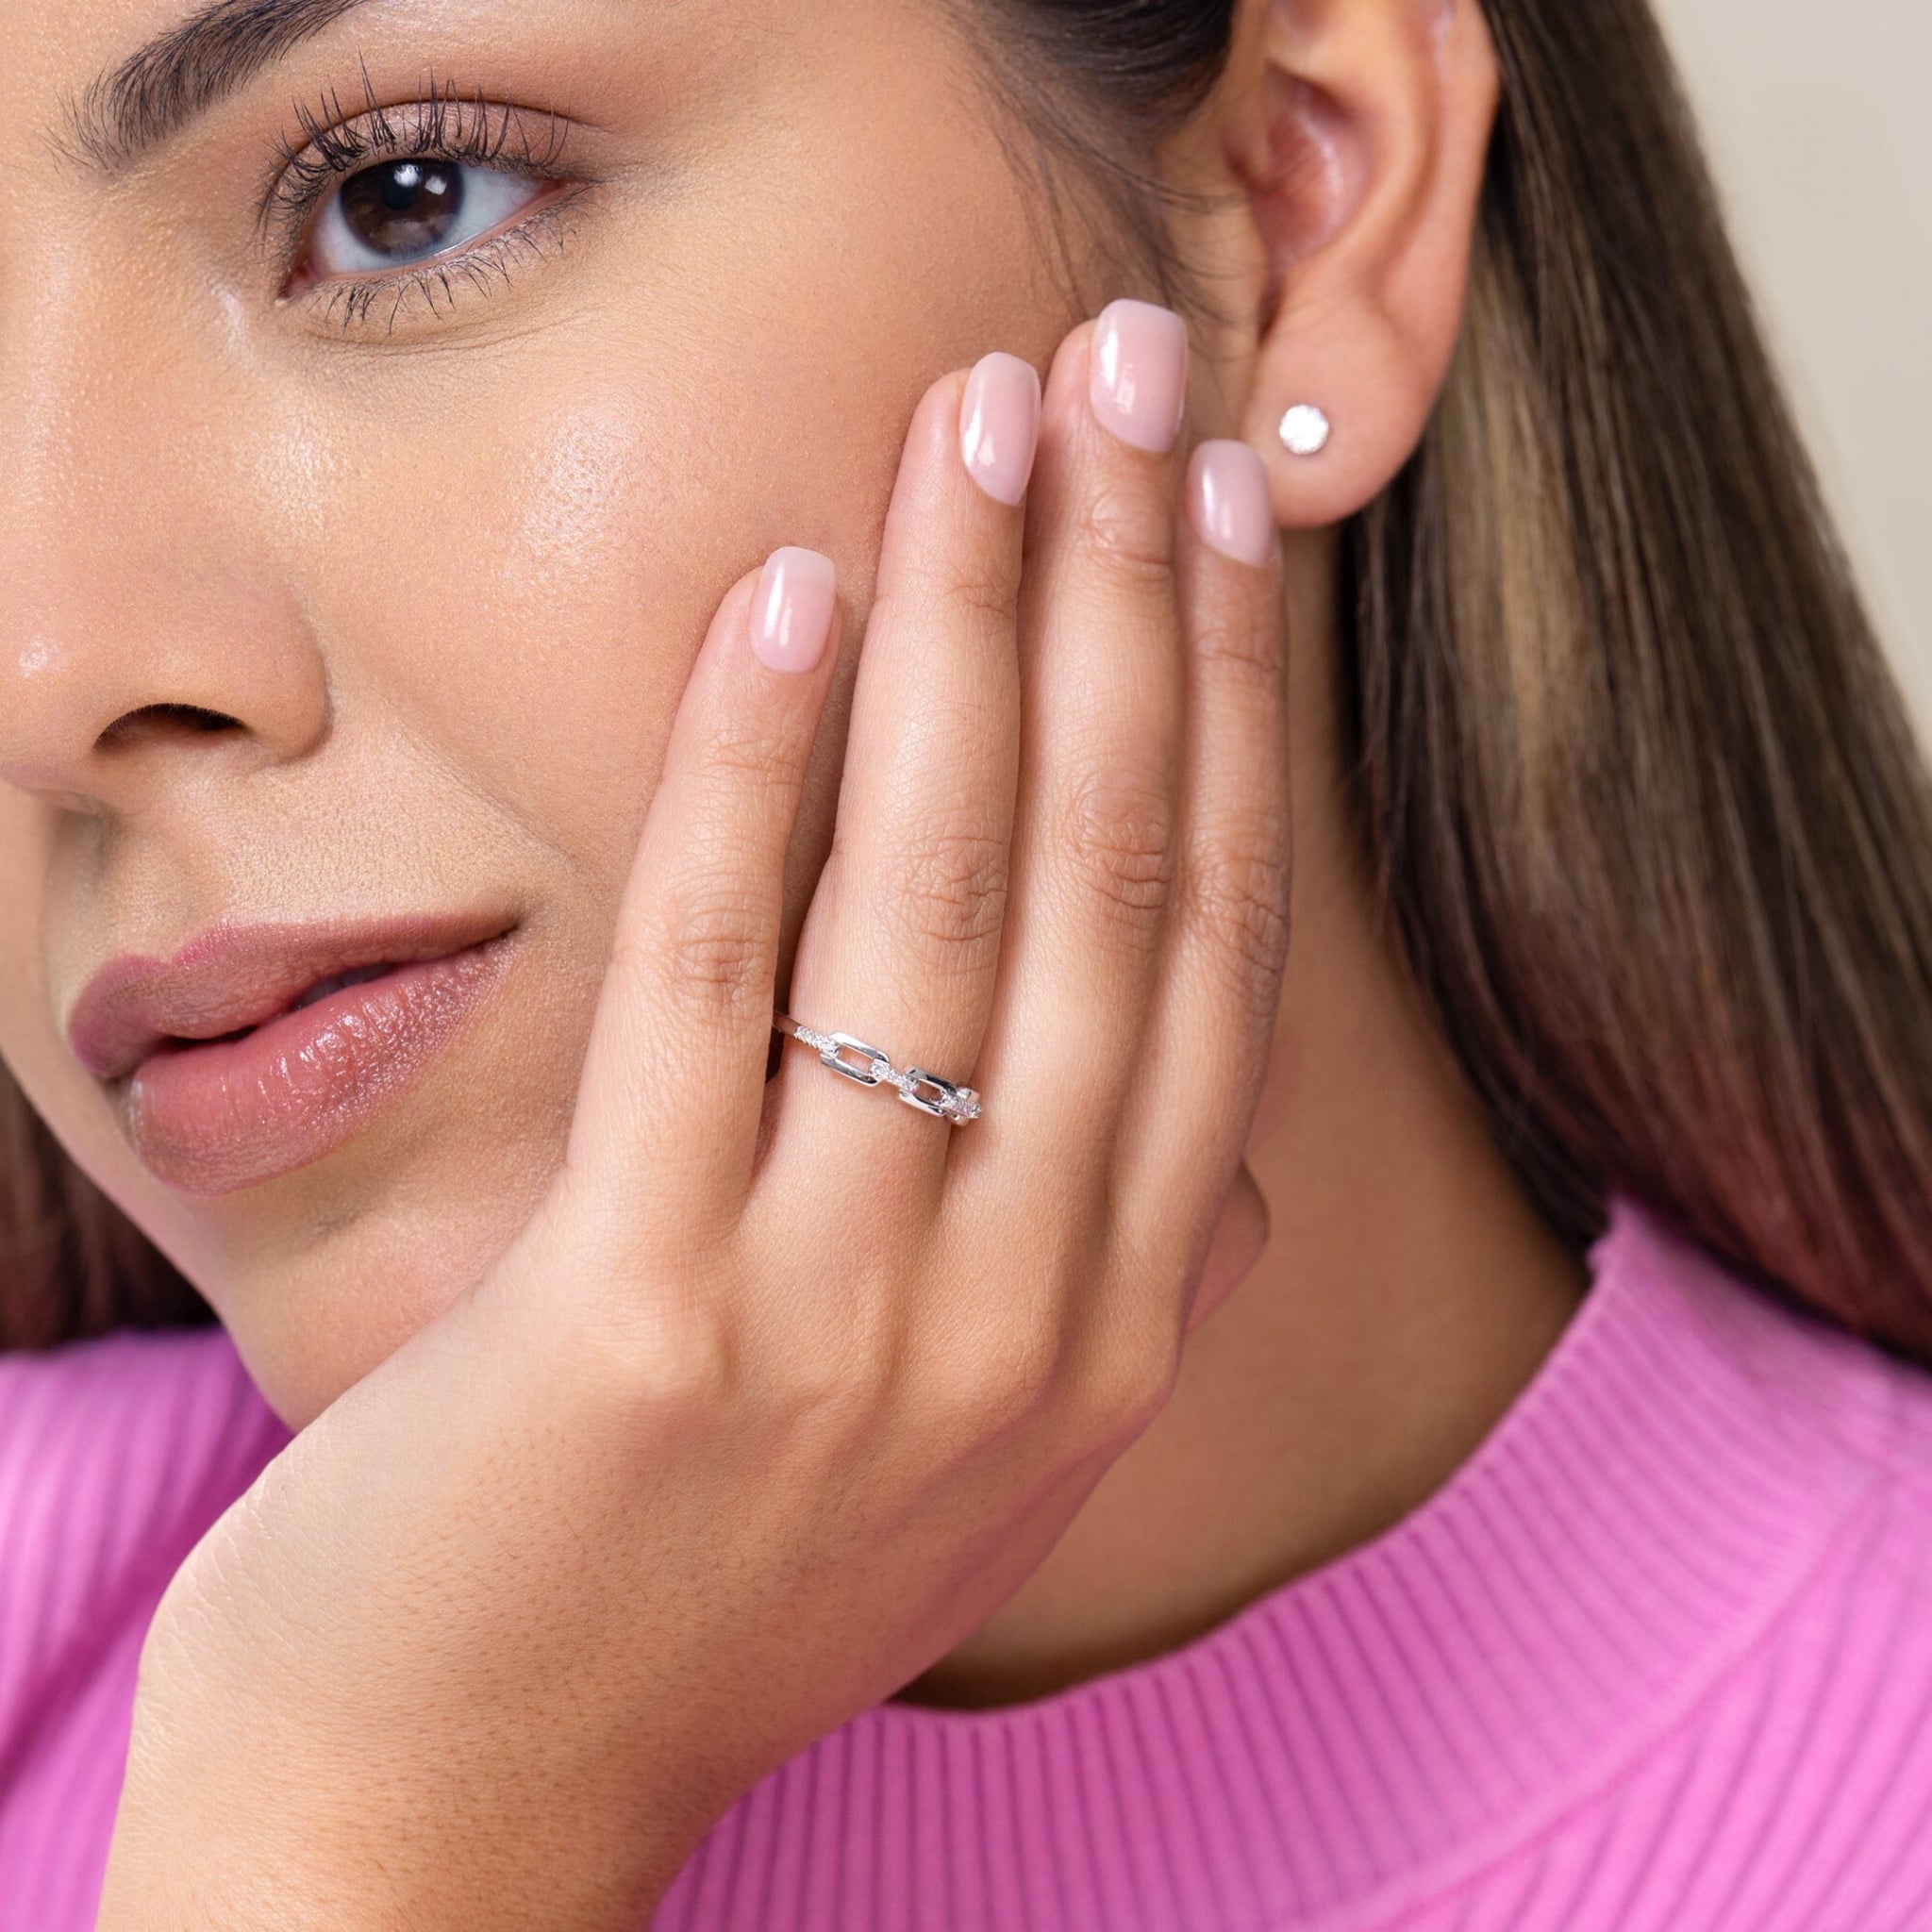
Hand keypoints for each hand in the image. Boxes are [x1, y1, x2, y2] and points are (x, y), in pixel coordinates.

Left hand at [98, 303, 1290, 1929]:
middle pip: (1102, 879)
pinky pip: (719, 990)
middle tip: (1130, 368)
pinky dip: (758, 777)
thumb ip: (1109, 1277)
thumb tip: (1230, 1139)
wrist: (481, 1797)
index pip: (1206, 942)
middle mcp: (1030, 1310)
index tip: (1226, 506)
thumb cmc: (717, 1576)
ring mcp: (850, 1320)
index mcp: (1121, 1320)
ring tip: (982, 417)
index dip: (1231, 701)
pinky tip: (793, 599)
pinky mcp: (649, 1317)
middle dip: (1130, 595)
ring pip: (939, 907)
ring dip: (972, 629)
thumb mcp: (972, 1446)